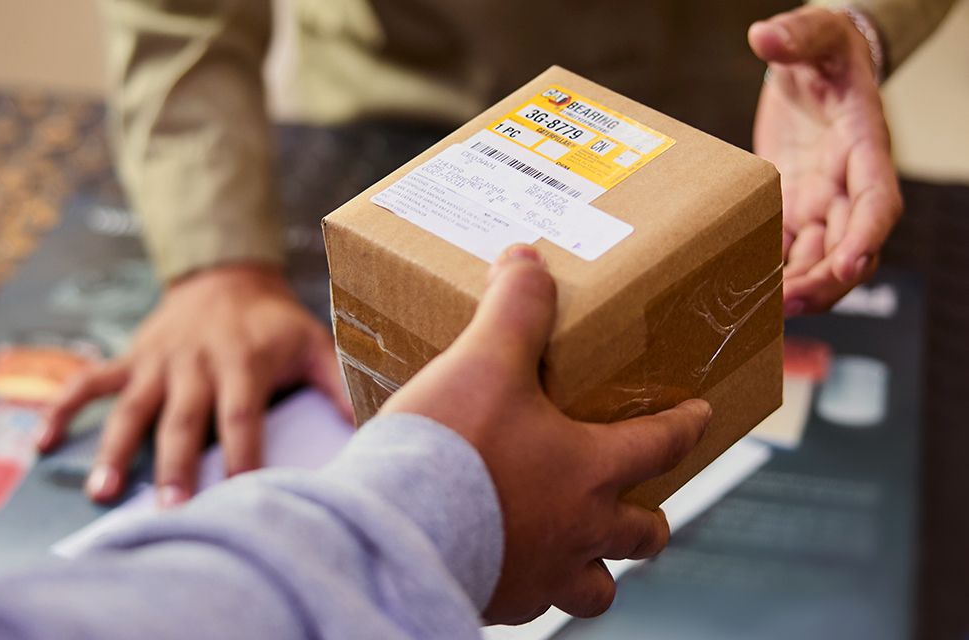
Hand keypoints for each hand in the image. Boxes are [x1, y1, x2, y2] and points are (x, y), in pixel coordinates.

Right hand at [38, 264, 352, 505]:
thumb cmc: (275, 321)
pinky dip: (64, 410)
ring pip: (130, 407)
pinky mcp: (130, 357)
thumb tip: (370, 428)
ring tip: (101, 493)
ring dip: (113, 450)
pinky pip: (89, 382)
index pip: (241, 416)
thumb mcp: (314, 341)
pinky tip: (42, 445)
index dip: (241, 457)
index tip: (241, 497)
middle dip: (173, 467)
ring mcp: (157, 360)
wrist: (225, 273)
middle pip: (182, 419)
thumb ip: (337, 383)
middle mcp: (195, 361)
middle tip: (168, 512)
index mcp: (243, 360)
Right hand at [381, 246, 709, 623]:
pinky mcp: (497, 602)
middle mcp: (579, 531)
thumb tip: (527, 259)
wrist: (398, 528)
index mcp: (590, 470)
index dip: (685, 426)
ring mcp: (541, 576)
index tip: (703, 416)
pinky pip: (528, 604)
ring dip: (596, 570)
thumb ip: (515, 307)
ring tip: (577, 550)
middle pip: (643, 536)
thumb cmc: (454, 447)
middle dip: (650, 520)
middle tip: (643, 506)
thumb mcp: (485, 360)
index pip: (660, 445)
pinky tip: (504, 564)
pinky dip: (527, 585)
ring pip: (594, 590)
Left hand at [750, 7, 902, 314]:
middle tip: (784, 304)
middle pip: (848, 247)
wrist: (814, 66)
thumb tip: (766, 36)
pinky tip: (746, 293)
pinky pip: (788, 251)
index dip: (866, 237)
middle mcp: (847, 183)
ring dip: (797, 288)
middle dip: (823, 281)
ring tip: (762, 312)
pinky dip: (774, 274)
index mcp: (864, 147)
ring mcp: (820, 200)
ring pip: (818, 260)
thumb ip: (797, 33)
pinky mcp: (792, 206)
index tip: (849, 265)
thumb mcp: (817, 33)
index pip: (877, 203)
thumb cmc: (825, 51)